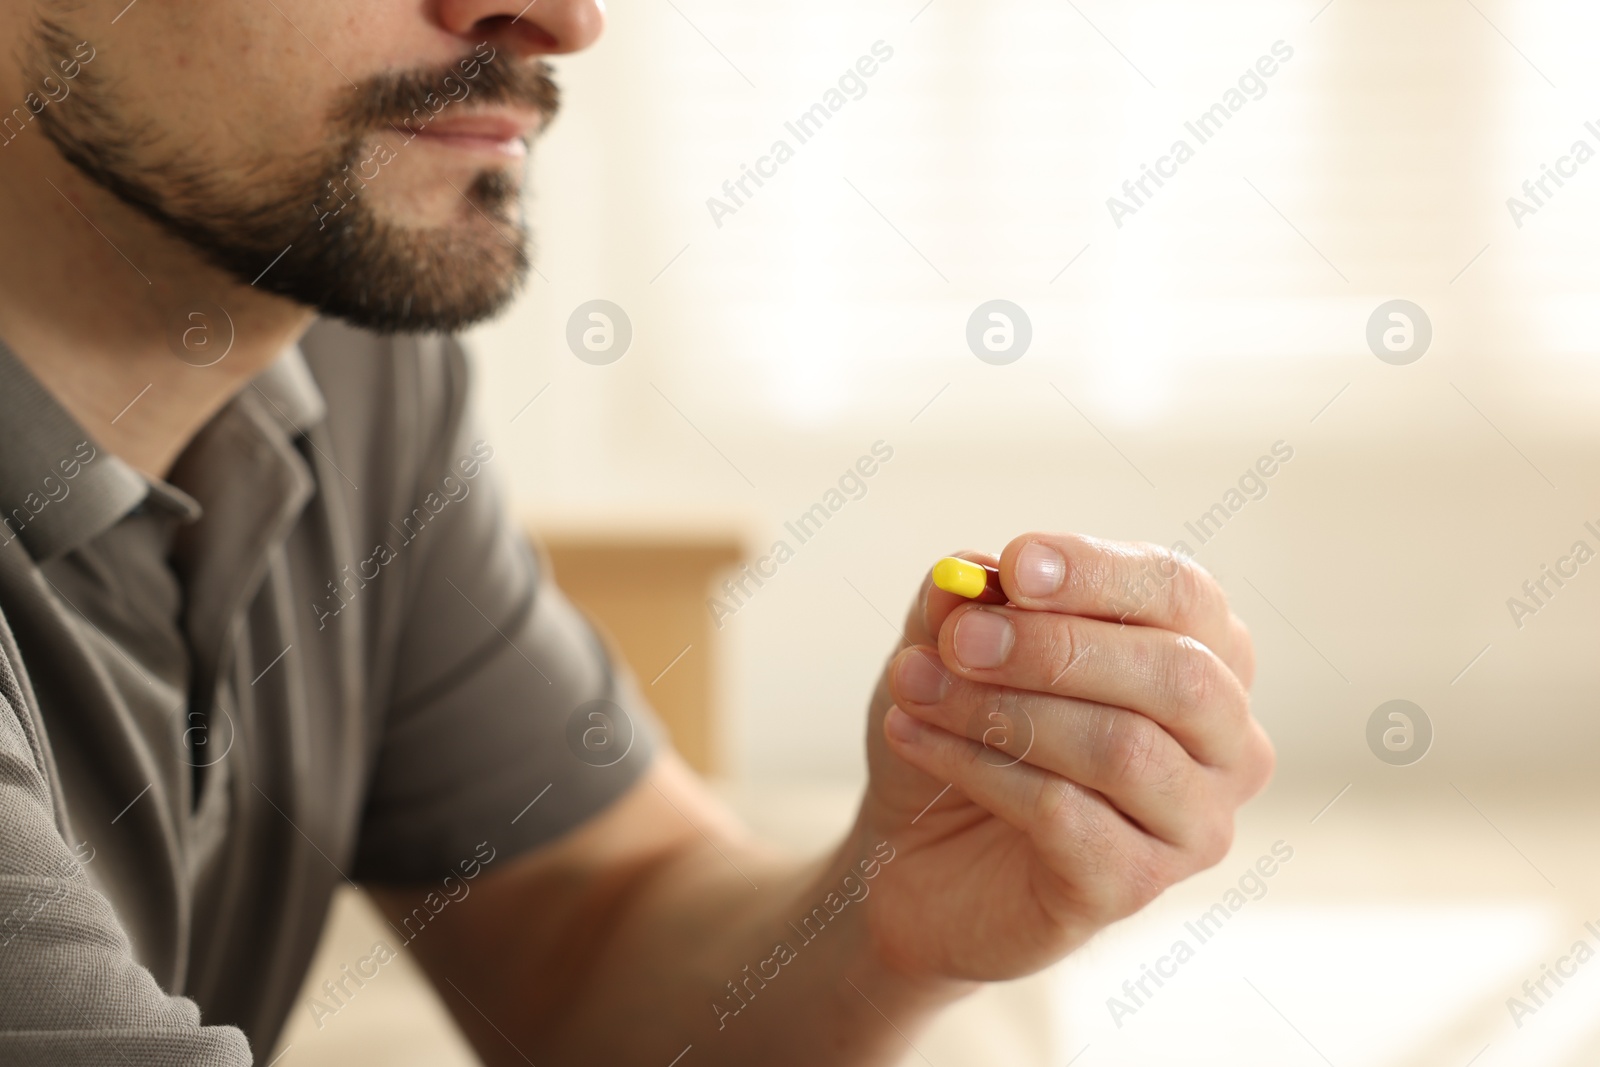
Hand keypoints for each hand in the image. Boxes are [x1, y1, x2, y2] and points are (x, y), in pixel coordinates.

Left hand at [850, 533, 1273, 981]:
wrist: (918, 850)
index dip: (1101, 573)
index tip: (1015, 565)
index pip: (1182, 593)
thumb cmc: (965, 731)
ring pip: (1122, 750)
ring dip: (1002, 710)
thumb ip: (968, 605)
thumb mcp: (950, 648)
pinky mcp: (1134, 886)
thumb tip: (970, 574)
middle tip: (958, 639)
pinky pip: (1066, 815)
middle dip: (1056, 648)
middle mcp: (1225, 740)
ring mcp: (1193, 824)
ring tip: (913, 686)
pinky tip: (913, 738)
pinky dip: (978, 768)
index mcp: (1205, 654)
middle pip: (1177, 674)